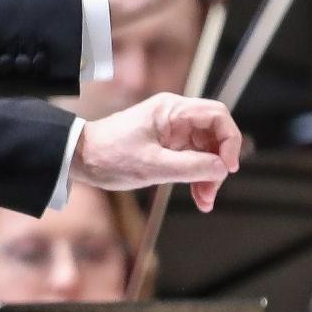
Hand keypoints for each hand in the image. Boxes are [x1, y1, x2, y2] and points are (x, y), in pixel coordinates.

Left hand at [72, 94, 241, 210]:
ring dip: (209, 175)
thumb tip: (222, 169)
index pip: (217, 115)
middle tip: (212, 191)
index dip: (230, 140)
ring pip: (205, 150)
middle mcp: (175, 116)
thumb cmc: (110, 156)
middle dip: (218, 163)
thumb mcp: (153, 166)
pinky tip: (198, 196)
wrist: (80, 158)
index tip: (229, 167)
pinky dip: (197, 176)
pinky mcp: (167, 146)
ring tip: (205, 201)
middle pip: (214, 135)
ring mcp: (172, 131)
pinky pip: (192, 158)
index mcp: (172, 110)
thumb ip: (191, 167)